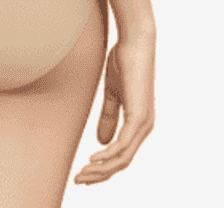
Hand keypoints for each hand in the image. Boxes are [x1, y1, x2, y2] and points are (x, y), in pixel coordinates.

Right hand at [73, 32, 154, 184]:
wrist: (135, 42)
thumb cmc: (125, 61)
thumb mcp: (113, 92)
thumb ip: (109, 116)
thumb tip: (103, 142)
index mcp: (138, 123)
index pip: (122, 155)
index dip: (103, 167)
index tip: (84, 173)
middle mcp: (144, 128)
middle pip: (122, 162)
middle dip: (99, 174)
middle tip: (79, 180)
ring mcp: (143, 124)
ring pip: (122, 159)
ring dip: (101, 169)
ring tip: (82, 174)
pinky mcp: (139, 117)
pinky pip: (124, 146)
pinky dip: (108, 157)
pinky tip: (94, 160)